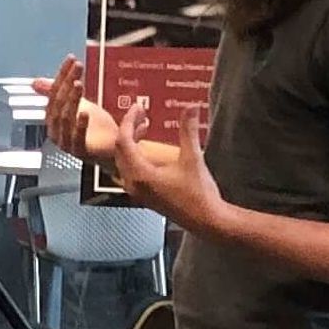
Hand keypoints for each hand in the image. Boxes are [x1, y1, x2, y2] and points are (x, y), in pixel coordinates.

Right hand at [32, 57, 122, 163]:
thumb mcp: (77, 104)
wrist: (113, 149)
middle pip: (58, 104)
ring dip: (71, 100)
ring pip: (65, 118)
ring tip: (78, 85)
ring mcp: (67, 142)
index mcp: (53, 119)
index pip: (54, 92)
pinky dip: (80, 125)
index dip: (62, 75)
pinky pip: (76, 138)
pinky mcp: (80, 152)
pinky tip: (84, 112)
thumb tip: (35, 82)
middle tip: (77, 68)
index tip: (71, 60)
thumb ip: (58, 93)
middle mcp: (56, 131)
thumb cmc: (97, 130)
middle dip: (67, 84)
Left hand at [105, 100, 225, 233]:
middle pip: (120, 150)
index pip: (124, 141)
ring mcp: (138, 192)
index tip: (138, 107)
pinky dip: (136, 156)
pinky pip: (131, 171)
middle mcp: (133, 184)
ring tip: (144, 128)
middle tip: (141, 114)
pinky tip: (149, 150)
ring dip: (131, 143)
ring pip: (124, 161)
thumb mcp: (193, 159)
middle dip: (129, 129)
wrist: (207, 221)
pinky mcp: (145, 196)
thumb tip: (190, 108)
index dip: (129, 120)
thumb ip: (188, 131)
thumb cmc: (199, 194)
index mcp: (140, 175)